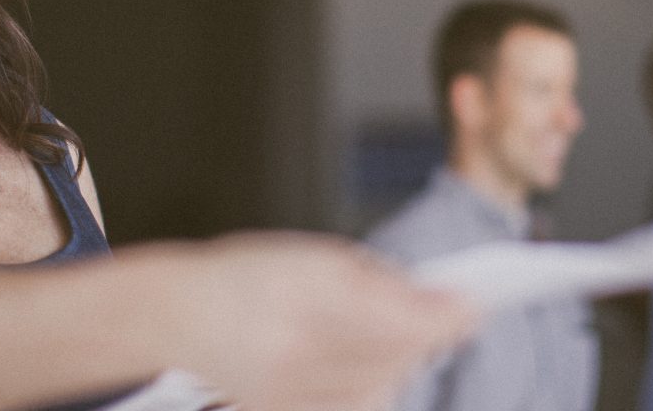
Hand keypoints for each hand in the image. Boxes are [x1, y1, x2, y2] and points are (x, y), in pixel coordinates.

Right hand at [165, 232, 477, 410]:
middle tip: (456, 312)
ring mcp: (288, 391)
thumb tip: (440, 299)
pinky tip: (383, 366)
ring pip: (380, 387)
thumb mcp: (316, 257)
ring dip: (406, 360)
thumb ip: (379, 280)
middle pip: (394, 355)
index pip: (397, 317)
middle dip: (431, 334)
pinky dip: (378, 387)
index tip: (474, 304)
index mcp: (302, 295)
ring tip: (413, 334)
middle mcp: (294, 349)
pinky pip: (356, 407)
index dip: (444, 314)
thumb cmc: (247, 275)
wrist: (178, 317)